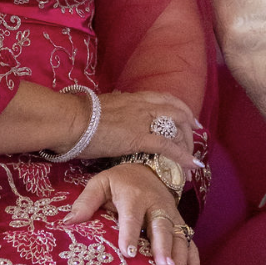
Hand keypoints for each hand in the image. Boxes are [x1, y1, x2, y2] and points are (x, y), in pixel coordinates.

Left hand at [65, 162, 203, 264]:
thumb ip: (86, 201)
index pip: (131, 216)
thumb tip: (68, 222)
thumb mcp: (100, 183)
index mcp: (133, 195)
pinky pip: (191, 241)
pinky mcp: (180, 223)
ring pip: (178, 235)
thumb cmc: (120, 180)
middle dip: (163, 246)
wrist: (147, 167)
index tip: (128, 252)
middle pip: (161, 226)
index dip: (129, 233)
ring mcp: (171, 214)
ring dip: (181, 254)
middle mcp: (156, 204)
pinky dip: (195, 260)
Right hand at [81, 90, 201, 174]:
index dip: (180, 109)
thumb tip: (115, 121)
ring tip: (192, 160)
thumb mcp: (102, 109)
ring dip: (188, 145)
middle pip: (176, 111)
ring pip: (176, 127)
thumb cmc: (78, 116)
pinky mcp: (138, 137)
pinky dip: (183, 156)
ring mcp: (141, 120)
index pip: (164, 99)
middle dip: (189, 127)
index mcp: (132, 98)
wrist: (70, 119)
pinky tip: (191, 166)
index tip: (189, 119)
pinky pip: (168, 146)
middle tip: (195, 141)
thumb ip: (114, 114)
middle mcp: (141, 105)